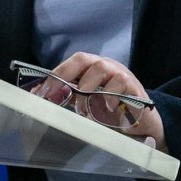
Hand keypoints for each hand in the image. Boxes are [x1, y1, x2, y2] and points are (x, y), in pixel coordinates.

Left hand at [36, 52, 166, 151]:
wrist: (141, 121)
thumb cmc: (111, 109)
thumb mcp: (86, 103)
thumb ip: (67, 97)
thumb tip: (39, 96)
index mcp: (90, 68)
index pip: (69, 65)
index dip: (53, 77)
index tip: (40, 93)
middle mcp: (104, 66)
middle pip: (82, 59)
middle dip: (64, 75)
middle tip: (54, 95)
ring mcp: (119, 73)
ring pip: (99, 68)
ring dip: (86, 88)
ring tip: (83, 109)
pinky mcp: (133, 85)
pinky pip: (120, 82)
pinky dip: (110, 95)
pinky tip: (108, 108)